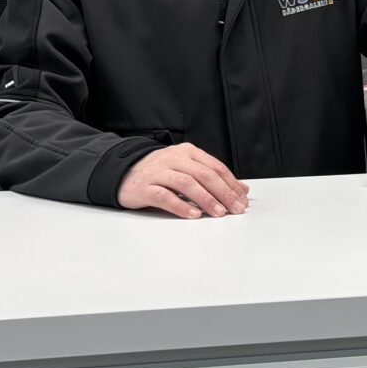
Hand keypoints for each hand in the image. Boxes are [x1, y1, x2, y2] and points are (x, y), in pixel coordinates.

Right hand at [117, 142, 247, 218]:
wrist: (124, 173)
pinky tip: (193, 215)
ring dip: (206, 199)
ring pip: (187, 183)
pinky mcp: (144, 187)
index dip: (231, 183)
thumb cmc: (160, 173)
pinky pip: (164, 196)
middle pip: (204, 174)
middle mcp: (174, 159)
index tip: (242, 199)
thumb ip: (212, 177)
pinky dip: (181, 206)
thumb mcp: (187, 168)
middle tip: (235, 208)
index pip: (215, 167)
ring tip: (219, 213)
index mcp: (188, 152)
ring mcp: (158, 172)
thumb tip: (242, 189)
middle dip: (223, 192)